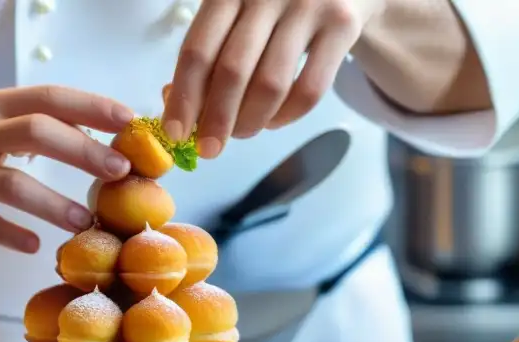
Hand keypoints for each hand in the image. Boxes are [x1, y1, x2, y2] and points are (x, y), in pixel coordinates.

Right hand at [0, 86, 133, 252]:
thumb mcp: (1, 127)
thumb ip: (46, 126)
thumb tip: (111, 137)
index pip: (49, 97)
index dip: (92, 107)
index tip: (129, 122)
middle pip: (36, 132)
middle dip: (83, 152)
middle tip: (119, 171)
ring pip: (14, 185)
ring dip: (54, 205)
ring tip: (85, 221)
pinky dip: (13, 235)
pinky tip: (36, 245)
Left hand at [162, 0, 384, 156]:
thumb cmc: (274, 2)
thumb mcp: (235, 10)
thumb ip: (209, 50)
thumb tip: (177, 106)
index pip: (198, 50)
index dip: (184, 98)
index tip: (176, 134)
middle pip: (232, 71)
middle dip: (216, 120)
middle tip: (208, 150)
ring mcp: (308, 5)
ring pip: (270, 85)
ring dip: (250, 122)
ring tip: (242, 132)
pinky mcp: (342, 24)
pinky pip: (309, 90)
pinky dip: (286, 116)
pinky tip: (274, 120)